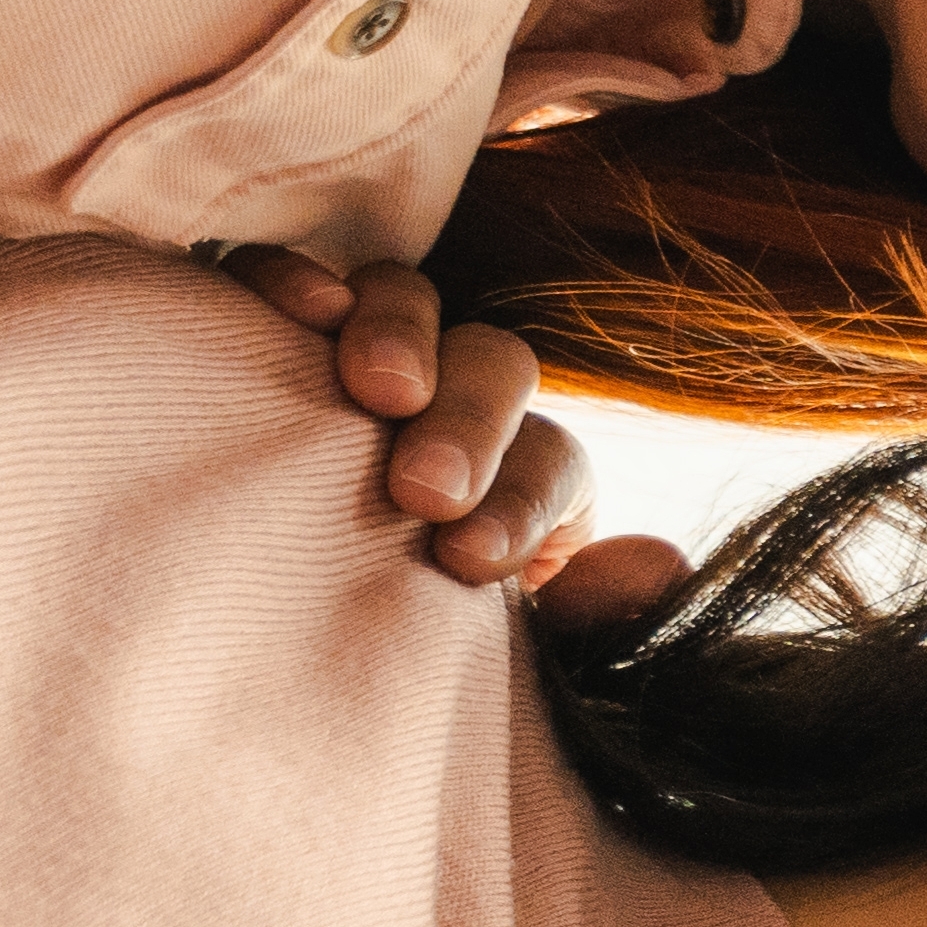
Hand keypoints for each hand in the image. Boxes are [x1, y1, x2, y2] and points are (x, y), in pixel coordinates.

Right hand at [230, 247, 664, 601]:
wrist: (284, 634)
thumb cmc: (403, 644)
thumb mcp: (497, 649)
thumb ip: (583, 615)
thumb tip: (660, 567)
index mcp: (525, 472)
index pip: (549, 459)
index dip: (520, 501)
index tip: (470, 558)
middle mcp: (454, 396)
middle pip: (492, 366)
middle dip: (470, 422)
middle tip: (426, 491)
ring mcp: (362, 351)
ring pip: (404, 299)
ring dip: (399, 332)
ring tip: (377, 391)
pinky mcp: (266, 331)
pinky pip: (282, 276)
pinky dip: (293, 279)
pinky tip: (300, 309)